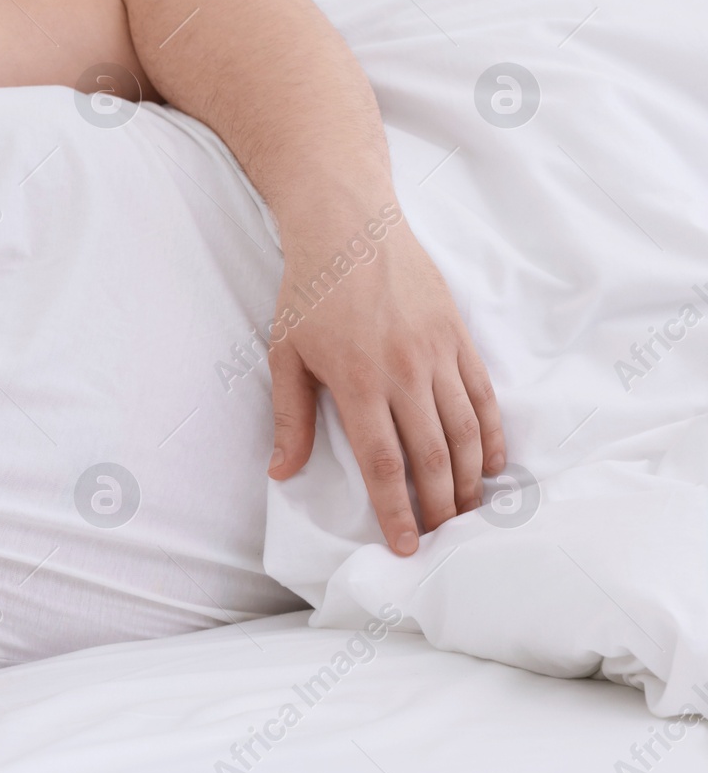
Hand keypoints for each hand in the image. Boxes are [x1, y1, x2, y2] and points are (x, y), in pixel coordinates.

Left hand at [265, 205, 505, 554]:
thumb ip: (290, 417)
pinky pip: (483, 397)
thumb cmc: (310, 290)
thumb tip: (282, 472)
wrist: (350, 225)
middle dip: (438, 508)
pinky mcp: (459, 338)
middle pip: (431, 458)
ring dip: (469, 480)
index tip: (404, 547)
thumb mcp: (285, 353)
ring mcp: (437, 354)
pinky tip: (490, 466)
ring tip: (467, 515)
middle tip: (441, 542)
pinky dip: (491, 436)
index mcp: (358, 382)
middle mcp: (404, 373)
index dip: (396, 511)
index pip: (383, 463)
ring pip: (464, 432)